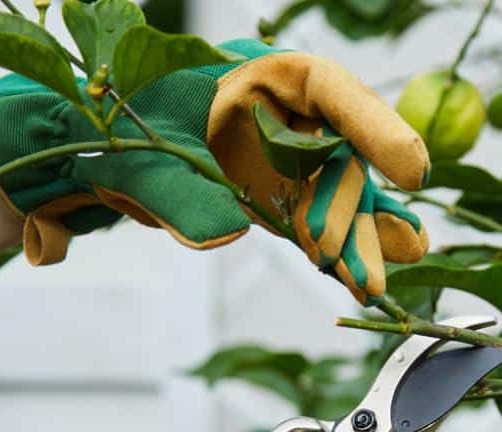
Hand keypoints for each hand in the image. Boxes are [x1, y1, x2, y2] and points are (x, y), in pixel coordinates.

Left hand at [0, 38, 429, 303]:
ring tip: (376, 283)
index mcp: (260, 77)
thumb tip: (225, 232)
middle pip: (341, 157)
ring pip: (337, 199)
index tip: (412, 170)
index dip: (378, 129)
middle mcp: (285, 117)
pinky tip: (364, 278)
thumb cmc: (114, 128)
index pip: (331, 91)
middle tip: (355, 259)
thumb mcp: (137, 154)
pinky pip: (317, 224)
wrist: (90, 152)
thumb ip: (179, 192)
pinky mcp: (279, 198)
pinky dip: (338, 253)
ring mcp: (286, 160)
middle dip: (355, 211)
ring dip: (357, 243)